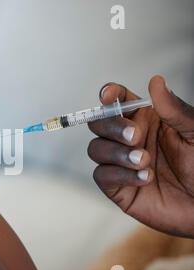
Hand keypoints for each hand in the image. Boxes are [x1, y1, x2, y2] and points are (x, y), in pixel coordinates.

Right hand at [88, 75, 193, 237]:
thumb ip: (173, 109)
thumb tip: (156, 81)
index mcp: (145, 120)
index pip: (118, 101)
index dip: (109, 95)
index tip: (108, 95)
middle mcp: (128, 139)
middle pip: (98, 123)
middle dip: (111, 127)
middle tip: (135, 136)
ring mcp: (120, 163)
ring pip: (96, 148)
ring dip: (117, 153)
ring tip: (144, 161)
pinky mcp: (116, 187)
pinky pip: (102, 175)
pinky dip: (121, 175)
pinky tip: (145, 178)